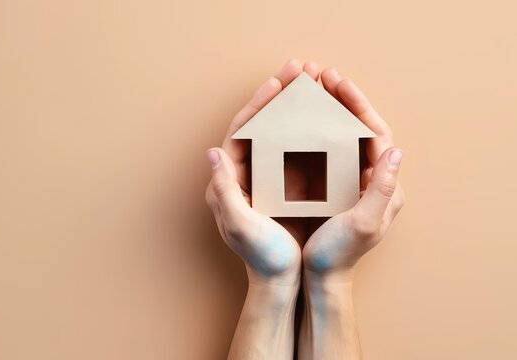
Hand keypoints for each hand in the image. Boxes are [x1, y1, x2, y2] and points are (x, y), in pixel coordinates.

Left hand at [205, 59, 323, 285]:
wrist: (281, 282)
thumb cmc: (261, 257)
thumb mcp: (240, 225)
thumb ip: (224, 189)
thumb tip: (212, 152)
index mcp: (229, 180)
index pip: (241, 131)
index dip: (258, 104)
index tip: (277, 82)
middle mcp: (245, 174)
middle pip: (261, 125)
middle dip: (279, 96)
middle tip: (300, 70)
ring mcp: (266, 178)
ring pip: (279, 133)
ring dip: (295, 109)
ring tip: (314, 86)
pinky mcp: (285, 186)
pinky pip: (295, 150)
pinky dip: (308, 131)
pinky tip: (325, 117)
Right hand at [301, 68, 404, 276]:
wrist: (319, 278)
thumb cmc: (339, 254)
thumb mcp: (364, 223)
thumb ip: (383, 188)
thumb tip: (396, 151)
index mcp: (384, 186)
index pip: (376, 133)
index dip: (358, 105)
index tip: (337, 82)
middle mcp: (373, 181)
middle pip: (361, 128)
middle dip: (344, 100)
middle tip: (323, 77)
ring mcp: (353, 184)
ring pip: (345, 136)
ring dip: (330, 112)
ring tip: (314, 91)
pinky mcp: (336, 189)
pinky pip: (330, 151)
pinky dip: (317, 132)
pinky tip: (302, 122)